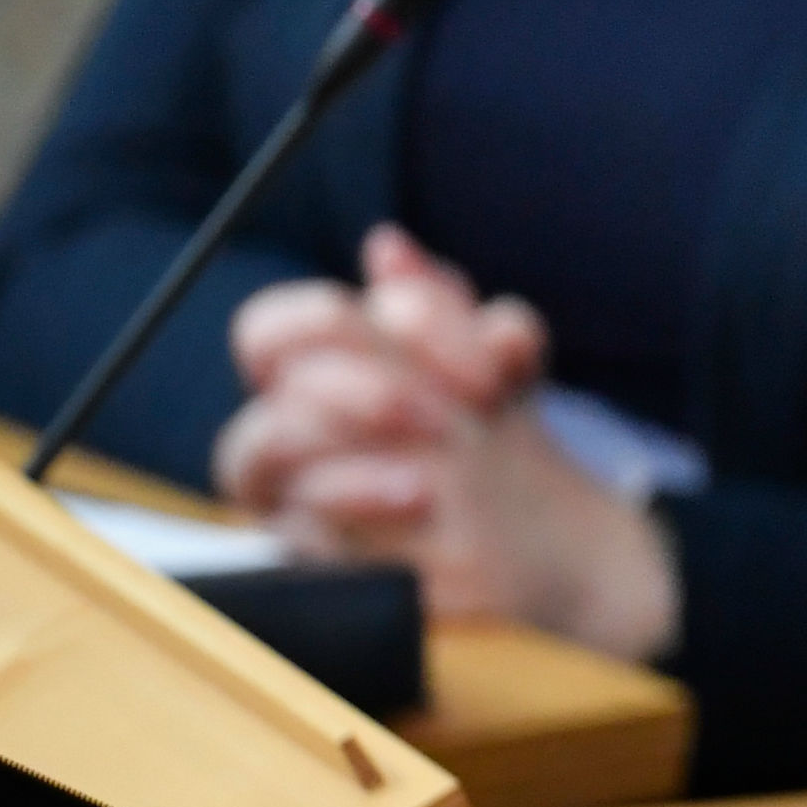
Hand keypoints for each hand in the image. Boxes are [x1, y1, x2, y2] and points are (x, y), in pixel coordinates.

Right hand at [211, 230, 678, 661]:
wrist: (552, 535)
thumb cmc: (495, 429)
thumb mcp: (491, 358)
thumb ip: (443, 305)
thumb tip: (384, 245)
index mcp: (319, 371)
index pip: (269, 327)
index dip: (334, 319)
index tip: (430, 341)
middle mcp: (292, 432)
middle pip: (276, 385)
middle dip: (361, 384)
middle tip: (442, 410)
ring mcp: (294, 498)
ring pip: (255, 451)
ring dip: (346, 443)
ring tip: (437, 456)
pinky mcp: (314, 561)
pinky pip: (292, 527)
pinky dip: (354, 497)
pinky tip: (421, 495)